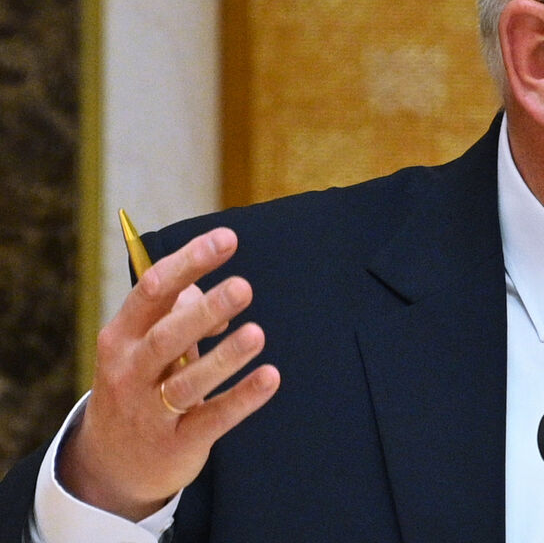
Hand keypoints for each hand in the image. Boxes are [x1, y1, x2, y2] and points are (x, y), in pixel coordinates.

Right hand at [58, 227, 280, 520]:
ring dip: (224, 357)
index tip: (227, 239)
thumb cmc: (139, 386)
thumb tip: (220, 294)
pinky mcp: (177, 444)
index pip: (153, 291)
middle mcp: (130, 372)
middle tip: (244, 287)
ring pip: (187, 382)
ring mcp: (150, 411)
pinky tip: (270, 378)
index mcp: (121, 337)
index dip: (189, 262)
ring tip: (257, 334)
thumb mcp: (144, 346)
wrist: (110, 468)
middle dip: (204, 311)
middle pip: (166, 337)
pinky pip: (212, 419)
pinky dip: (241, 398)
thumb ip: (180, 313)